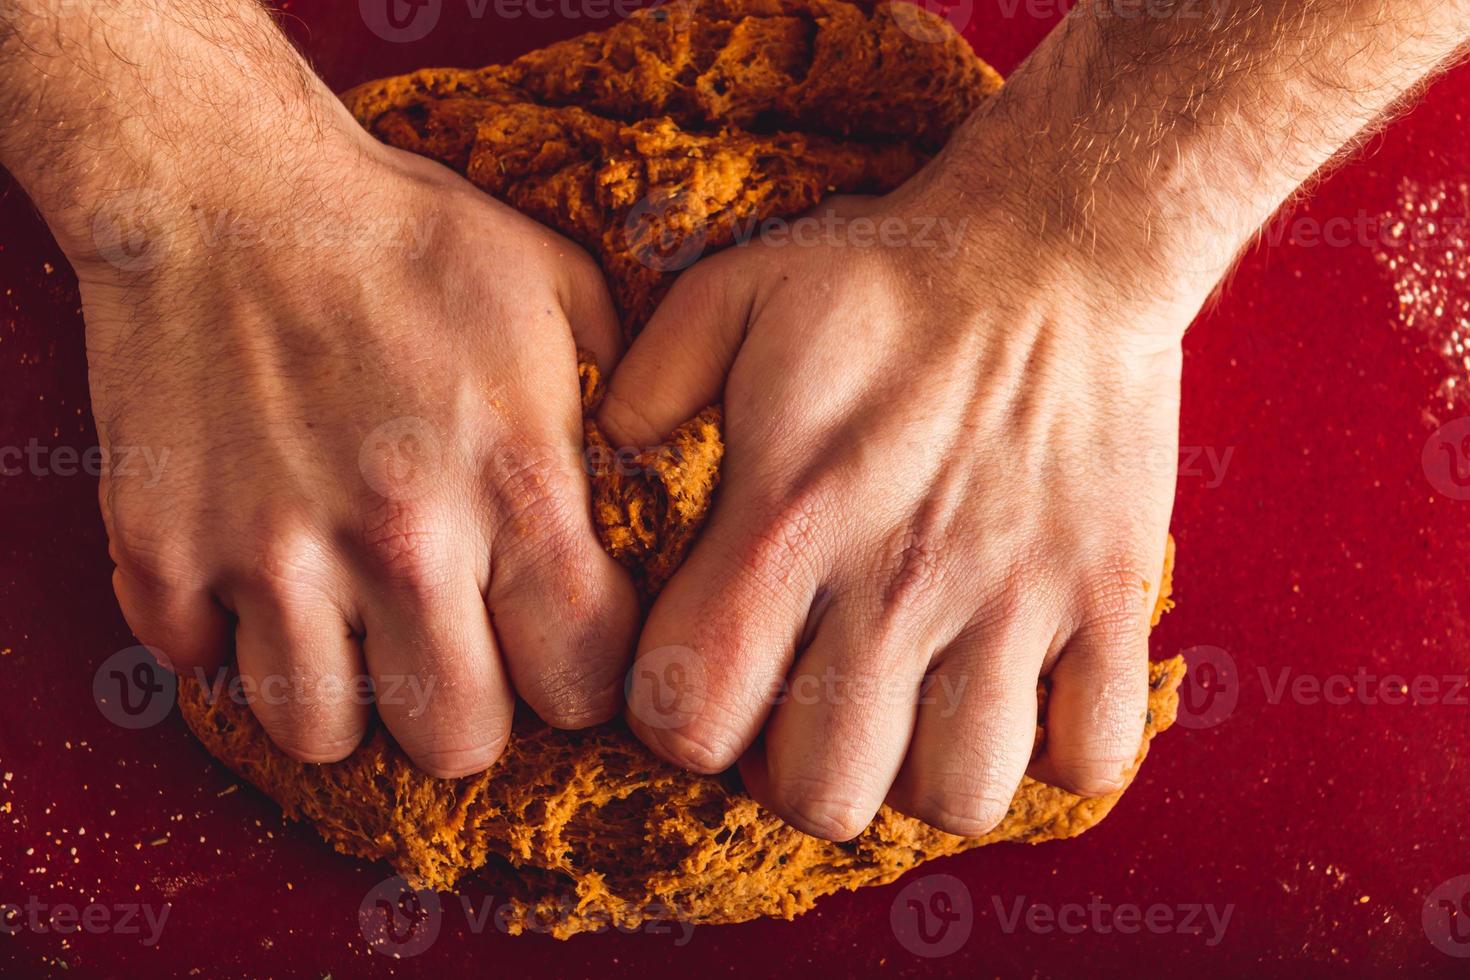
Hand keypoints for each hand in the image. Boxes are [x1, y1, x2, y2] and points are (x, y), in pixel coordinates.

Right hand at [81, 136, 637, 776]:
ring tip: (350, 628)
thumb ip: (627, 398)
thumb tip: (663, 476)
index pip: (583, 681)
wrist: (223, 185)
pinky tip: (256, 578)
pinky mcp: (165, 550)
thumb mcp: (559, 289)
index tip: (553, 647)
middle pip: (458, 741)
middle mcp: (403, 542)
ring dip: (343, 694)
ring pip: (323, 733)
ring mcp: (273, 554)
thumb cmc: (404, 236)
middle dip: (467, 710)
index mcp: (518, 486)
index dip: (578, 675)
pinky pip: (198, 669)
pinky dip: (225, 642)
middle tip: (450, 652)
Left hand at [599, 182, 1181, 838]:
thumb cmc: (890, 274)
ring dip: (923, 777)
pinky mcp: (1108, 598)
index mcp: (788, 517)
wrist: (1059, 241)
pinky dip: (1055, 756)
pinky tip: (1020, 702)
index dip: (680, 725)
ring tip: (914, 713)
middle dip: (797, 776)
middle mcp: (895, 580)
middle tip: (812, 710)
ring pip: (958, 794)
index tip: (706, 685)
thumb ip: (649, 379)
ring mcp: (1013, 598)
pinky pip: (1093, 753)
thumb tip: (604, 457)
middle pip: (824, 792)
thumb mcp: (738, 291)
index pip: (694, 714)